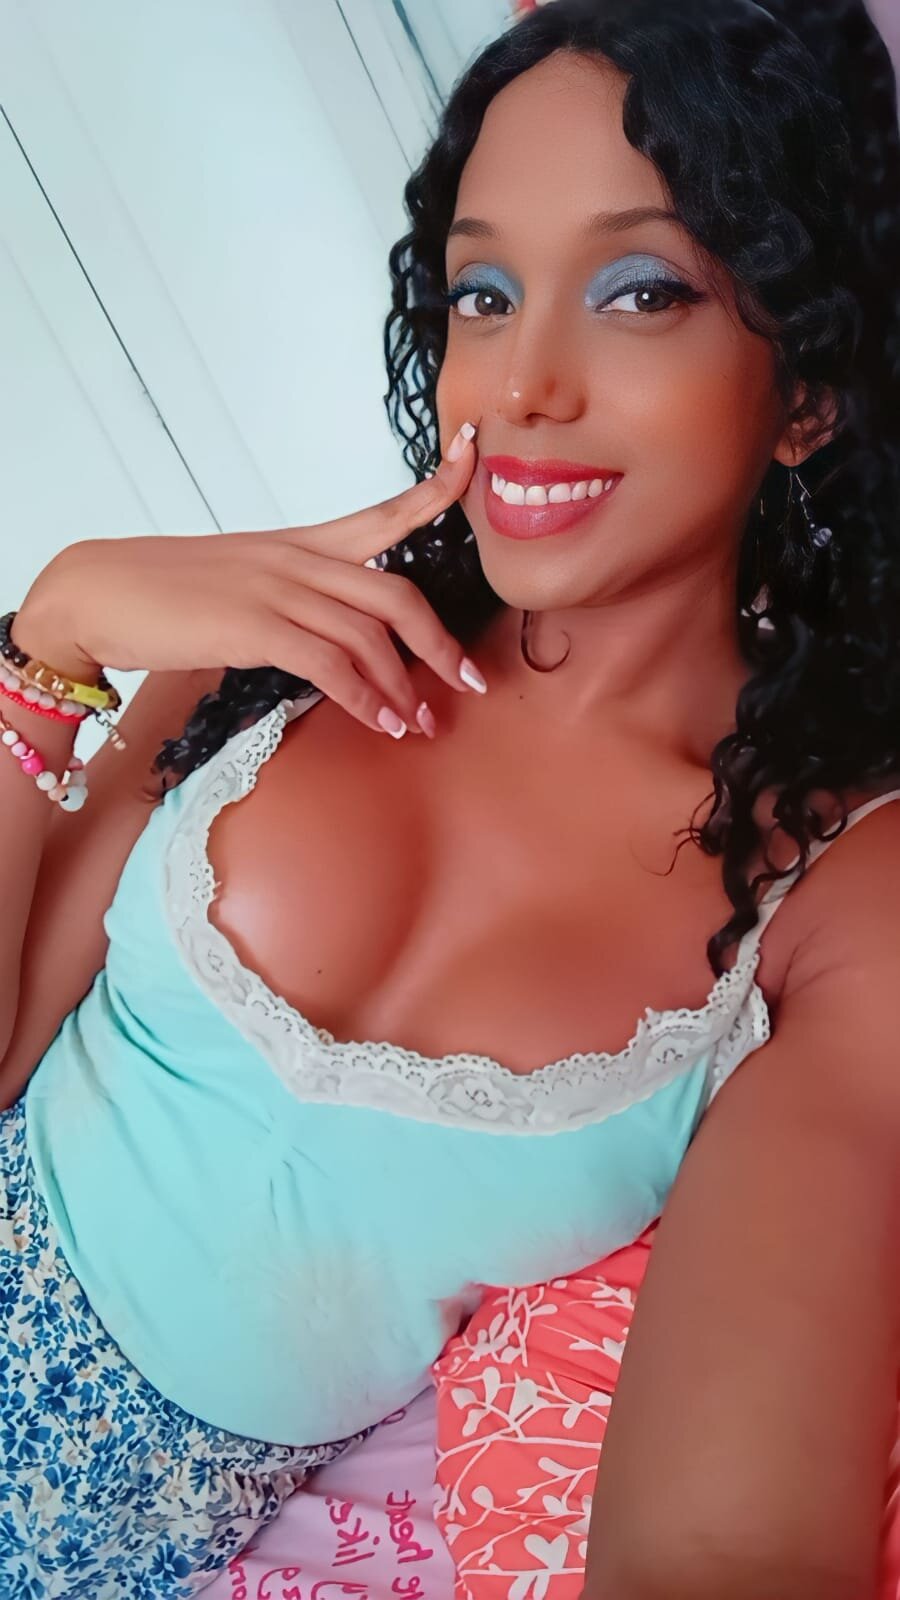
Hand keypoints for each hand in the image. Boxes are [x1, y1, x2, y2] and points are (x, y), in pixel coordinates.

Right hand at [15, 424, 482, 735]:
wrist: (100, 592)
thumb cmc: (169, 593)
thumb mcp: (245, 582)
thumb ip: (296, 600)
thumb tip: (336, 641)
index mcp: (301, 543)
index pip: (384, 512)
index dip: (436, 487)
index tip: (473, 457)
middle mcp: (299, 560)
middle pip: (397, 594)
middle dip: (440, 644)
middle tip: (469, 683)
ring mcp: (278, 590)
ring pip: (369, 636)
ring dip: (404, 689)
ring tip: (421, 724)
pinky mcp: (255, 626)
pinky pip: (330, 664)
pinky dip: (364, 699)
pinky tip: (380, 724)